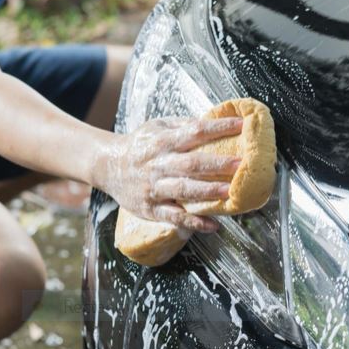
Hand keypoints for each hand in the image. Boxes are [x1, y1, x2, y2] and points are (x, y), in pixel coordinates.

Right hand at [98, 117, 242, 231]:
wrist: (108, 166)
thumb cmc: (140, 145)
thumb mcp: (157, 127)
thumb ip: (184, 125)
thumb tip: (216, 122)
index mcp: (163, 141)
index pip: (195, 131)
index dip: (218, 128)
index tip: (241, 125)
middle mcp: (159, 164)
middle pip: (191, 164)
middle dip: (217, 164)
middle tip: (241, 164)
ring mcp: (154, 188)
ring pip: (184, 190)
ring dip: (208, 192)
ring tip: (229, 193)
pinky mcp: (151, 209)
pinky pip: (174, 217)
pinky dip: (194, 222)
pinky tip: (213, 226)